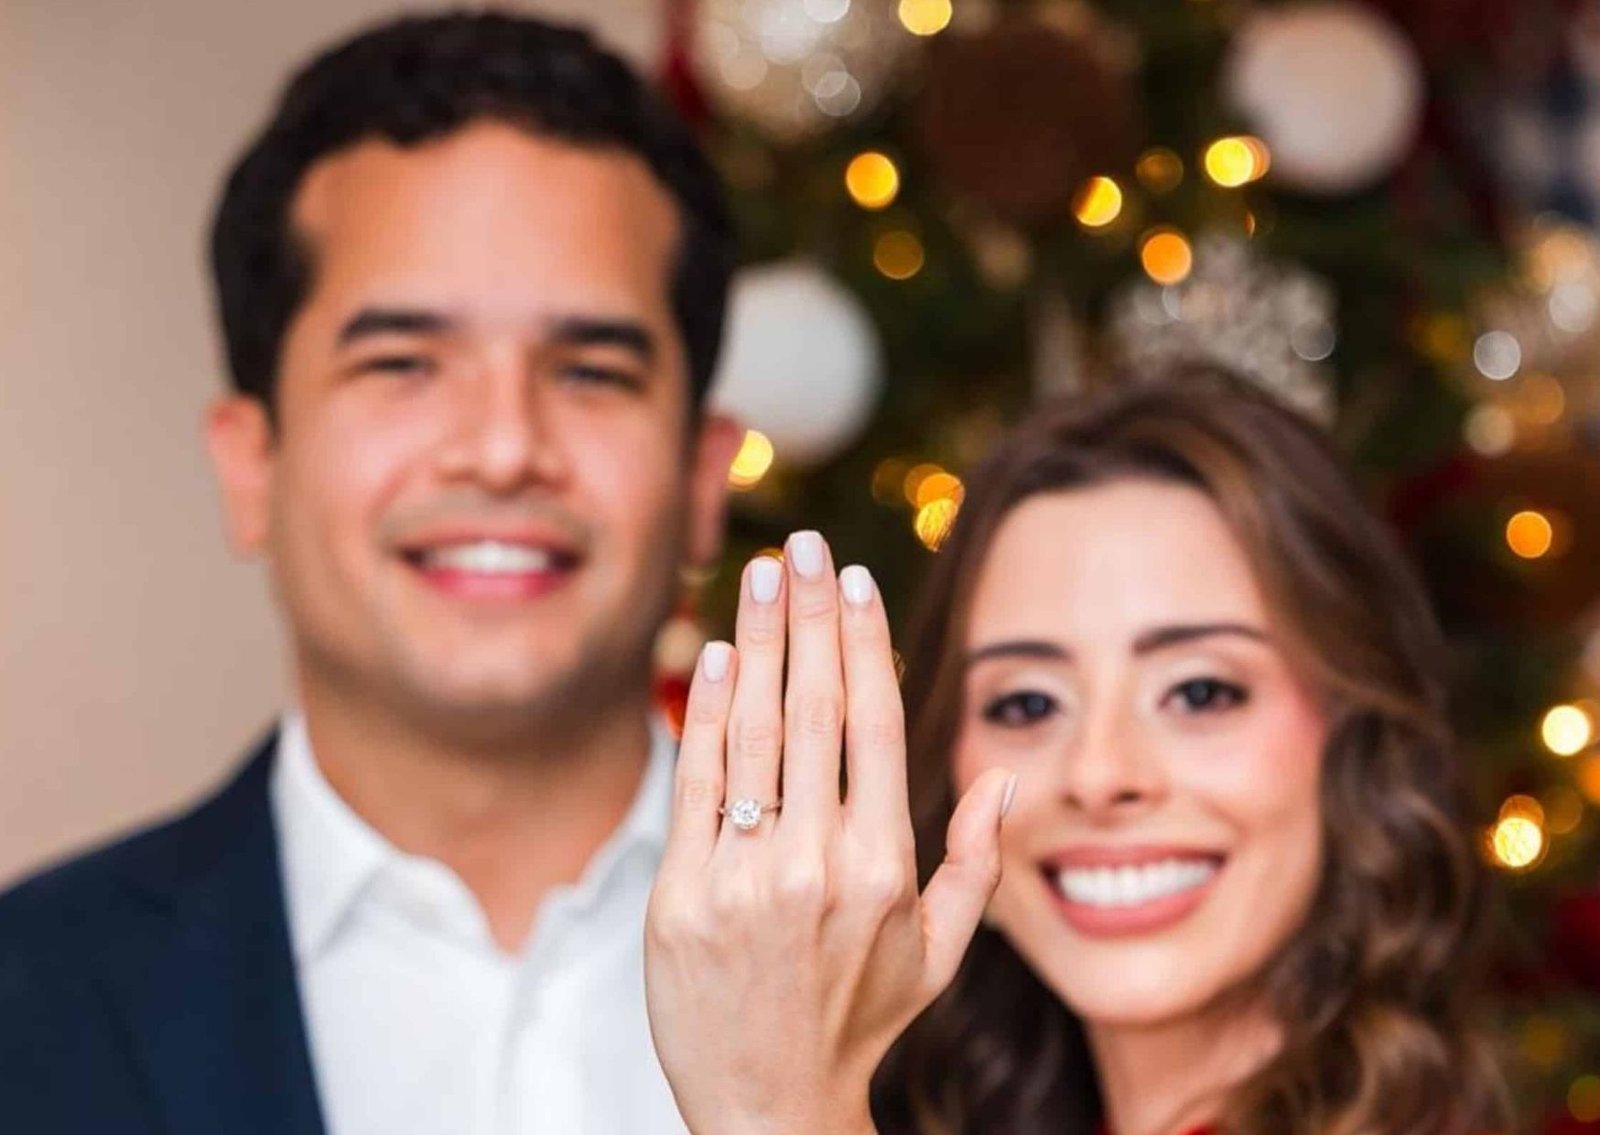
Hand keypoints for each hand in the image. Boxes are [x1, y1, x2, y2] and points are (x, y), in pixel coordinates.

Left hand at [645, 531, 1015, 1134]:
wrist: (768, 1106)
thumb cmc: (859, 1021)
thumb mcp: (939, 954)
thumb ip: (975, 861)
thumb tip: (1006, 775)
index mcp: (886, 867)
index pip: (872, 723)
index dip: (862, 641)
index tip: (851, 578)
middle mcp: (818, 863)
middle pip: (812, 708)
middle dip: (806, 613)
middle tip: (799, 542)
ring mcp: (744, 878)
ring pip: (751, 732)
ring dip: (754, 640)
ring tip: (758, 573)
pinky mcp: (681, 895)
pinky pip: (694, 784)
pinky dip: (702, 713)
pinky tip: (712, 654)